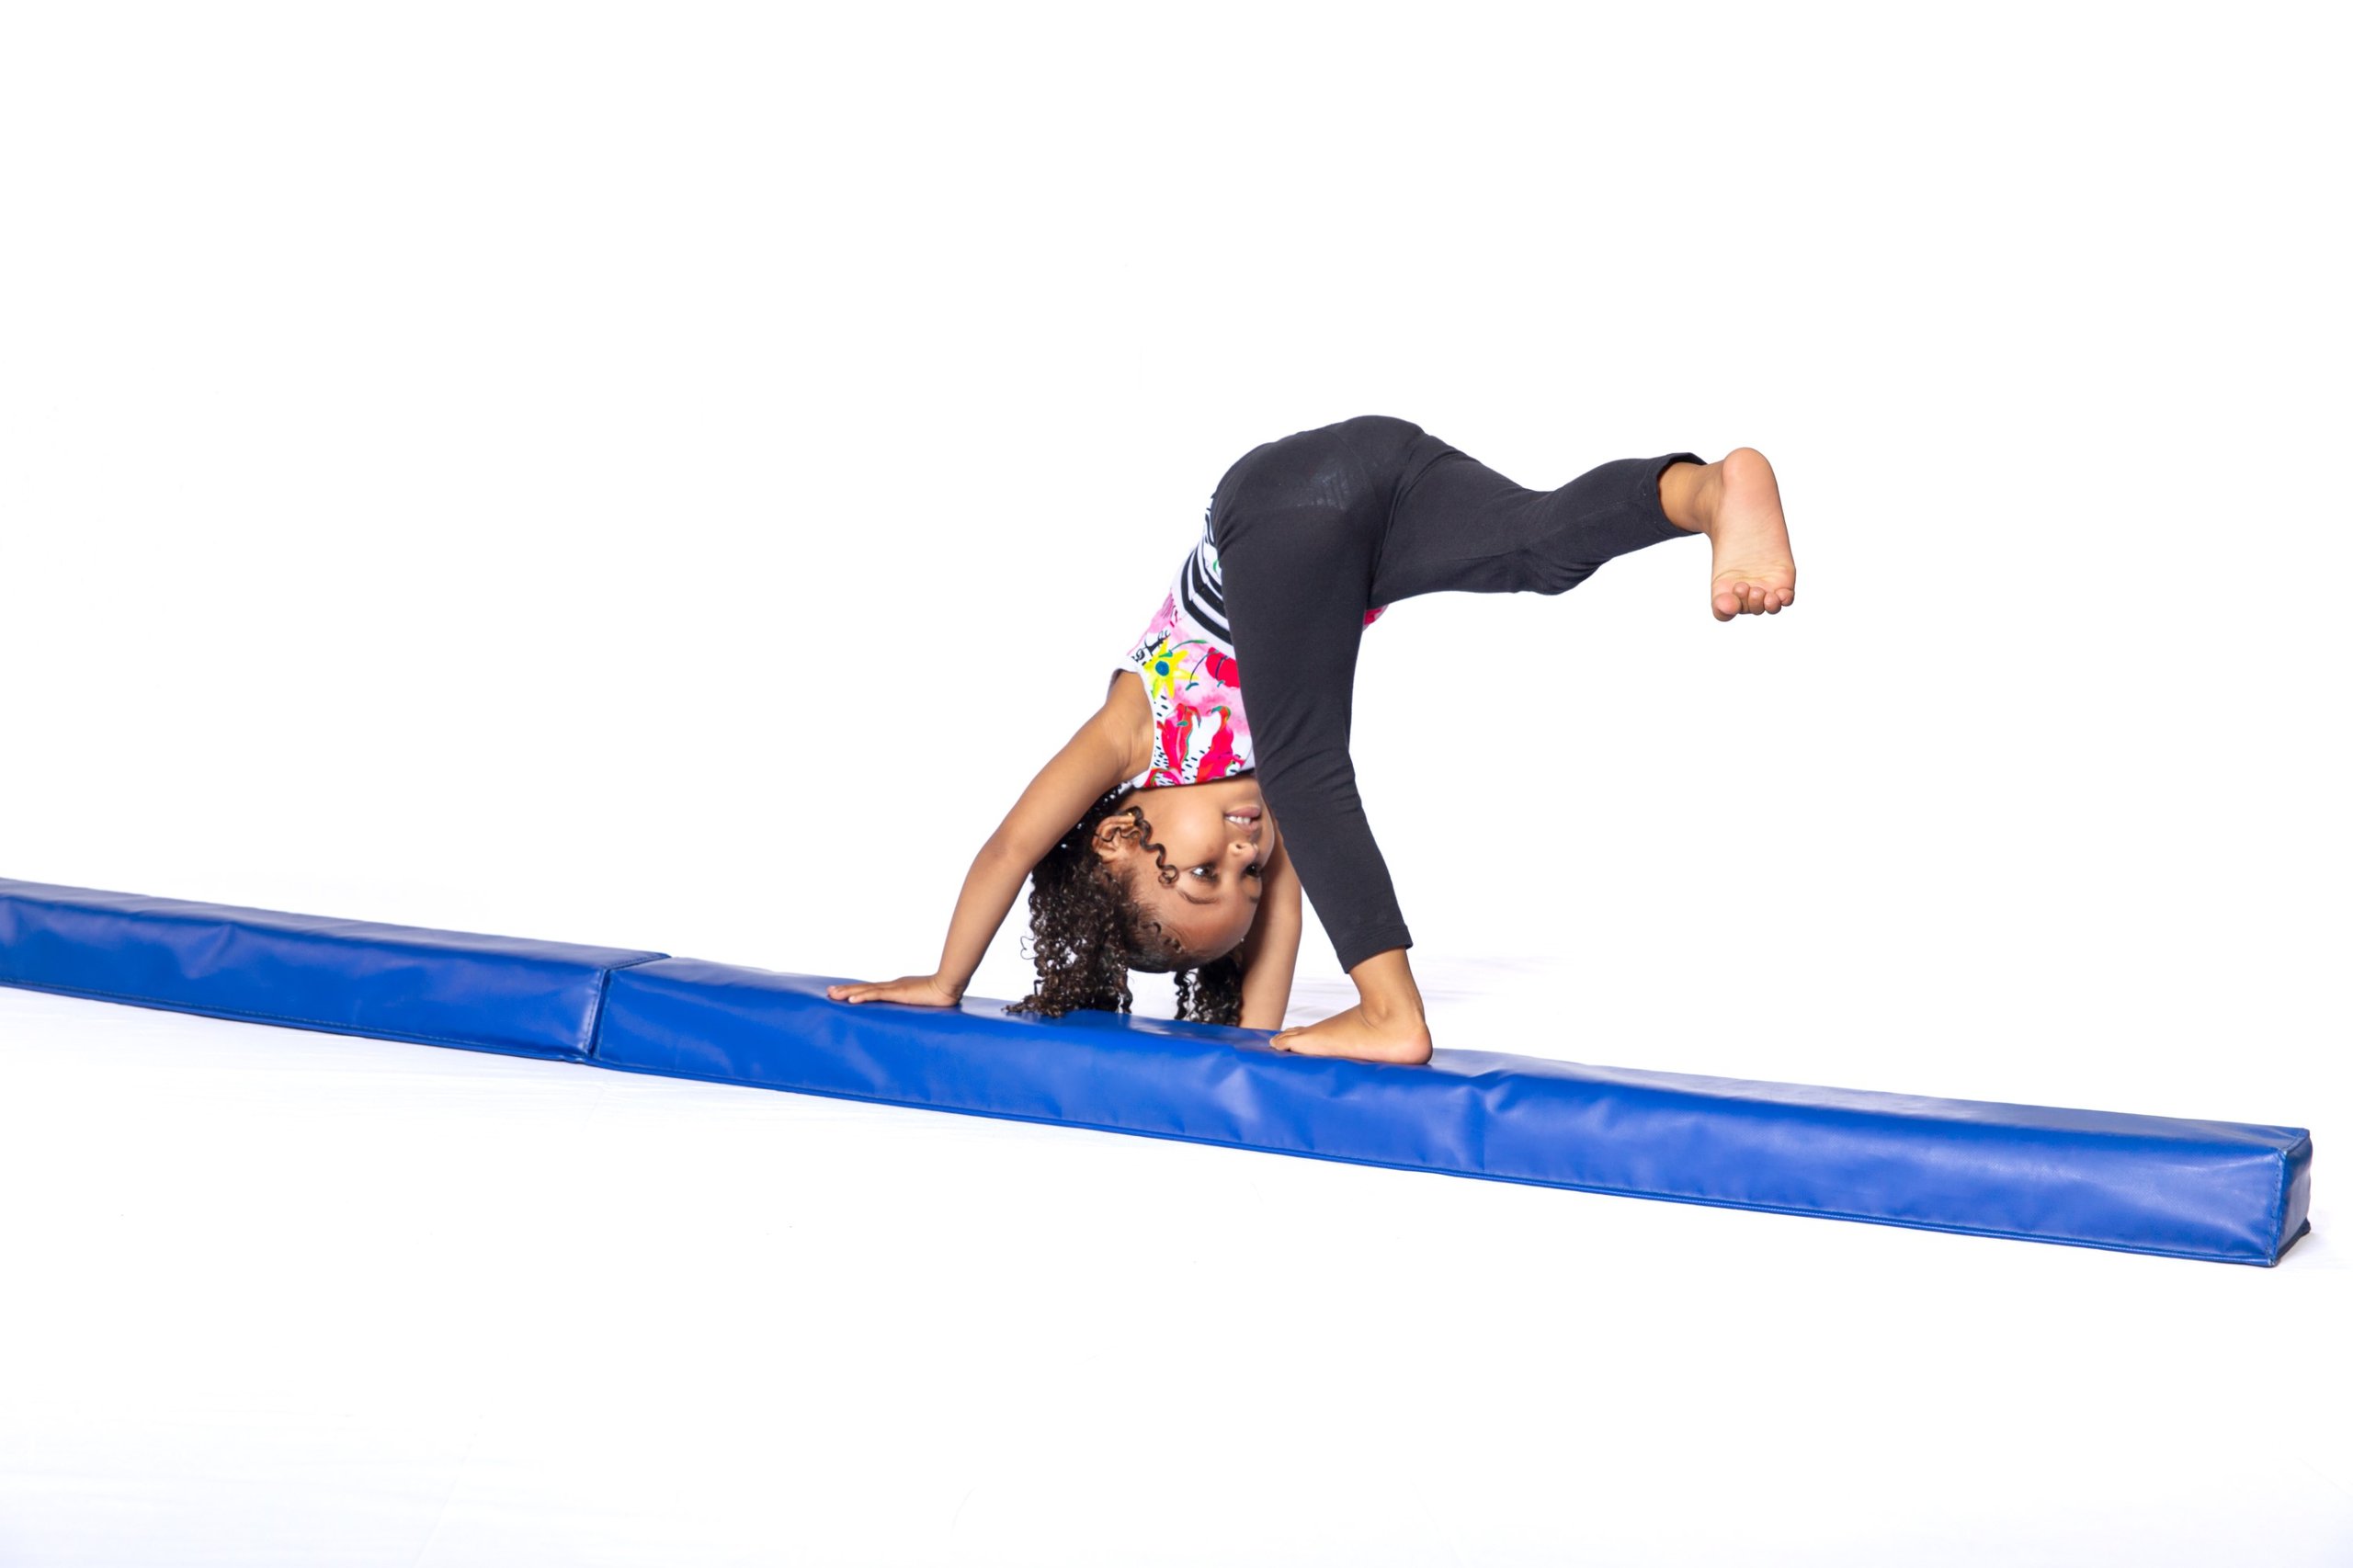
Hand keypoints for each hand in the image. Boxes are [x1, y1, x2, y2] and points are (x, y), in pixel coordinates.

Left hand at [825, 974, 964, 1007]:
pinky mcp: (898, 993)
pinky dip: (862, 997)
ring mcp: (894, 988)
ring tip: (832, 995)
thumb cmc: (941, 995)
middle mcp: (892, 986)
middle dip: (845, 990)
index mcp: (897, 988)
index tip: (842, 993)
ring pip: (865, 990)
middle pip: (864, 988)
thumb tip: (913, 1011)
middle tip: (829, 992)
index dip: (856, 991)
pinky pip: (876, 995)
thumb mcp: (923, 1002)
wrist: (950, 986)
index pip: (872, 989)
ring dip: (848, 993)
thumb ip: (915, 1005)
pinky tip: (850, 1001)